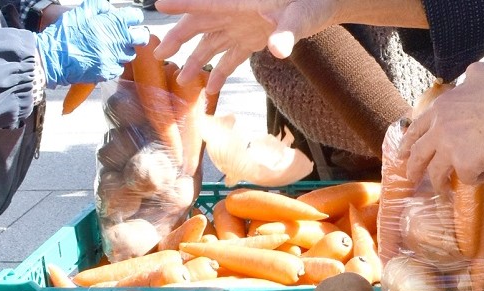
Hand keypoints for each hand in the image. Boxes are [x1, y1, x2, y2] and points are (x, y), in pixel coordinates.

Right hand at [35, 0, 149, 86]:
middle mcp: (117, 40)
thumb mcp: (80, 12)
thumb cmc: (64, 33)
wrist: (52, 58)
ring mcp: (114, 57)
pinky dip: (114, 63)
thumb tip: (112, 9)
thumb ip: (99, 6)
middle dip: (137, 36)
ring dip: (123, 50)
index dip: (133, 17)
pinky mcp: (109, 71)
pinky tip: (102, 59)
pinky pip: (119, 67)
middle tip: (128, 36)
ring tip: (109, 48)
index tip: (130, 19)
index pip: (135, 16)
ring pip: (130, 54)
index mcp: (111, 23)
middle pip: (141, 38)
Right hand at [154, 0, 337, 93]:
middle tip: (159, 54)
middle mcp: (237, 15)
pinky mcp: (253, 40)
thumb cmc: (311, 3)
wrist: (324, 6)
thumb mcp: (301, 17)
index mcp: (241, 3)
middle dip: (179, 38)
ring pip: (211, 44)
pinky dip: (220, 72)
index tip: (159, 5)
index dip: (183, 4)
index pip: (206, 3)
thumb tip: (277, 49)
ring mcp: (243, 28)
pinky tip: (211, 90)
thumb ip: (287, 32)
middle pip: (200, 25)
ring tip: (181, 81)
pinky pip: (231, 57)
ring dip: (195, 61)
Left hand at [399, 63, 483, 192]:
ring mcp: (450, 147)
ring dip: (439, 184)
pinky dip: (477, 178)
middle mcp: (439, 127)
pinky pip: (467, 179)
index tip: (404, 152)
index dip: (408, 142)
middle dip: (412, 169)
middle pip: (418, 154)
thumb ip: (467, 78)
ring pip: (436, 173)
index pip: (416, 128)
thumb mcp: (480, 73)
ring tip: (444, 192)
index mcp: (440, 107)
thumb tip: (467, 79)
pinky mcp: (464, 164)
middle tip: (411, 178)